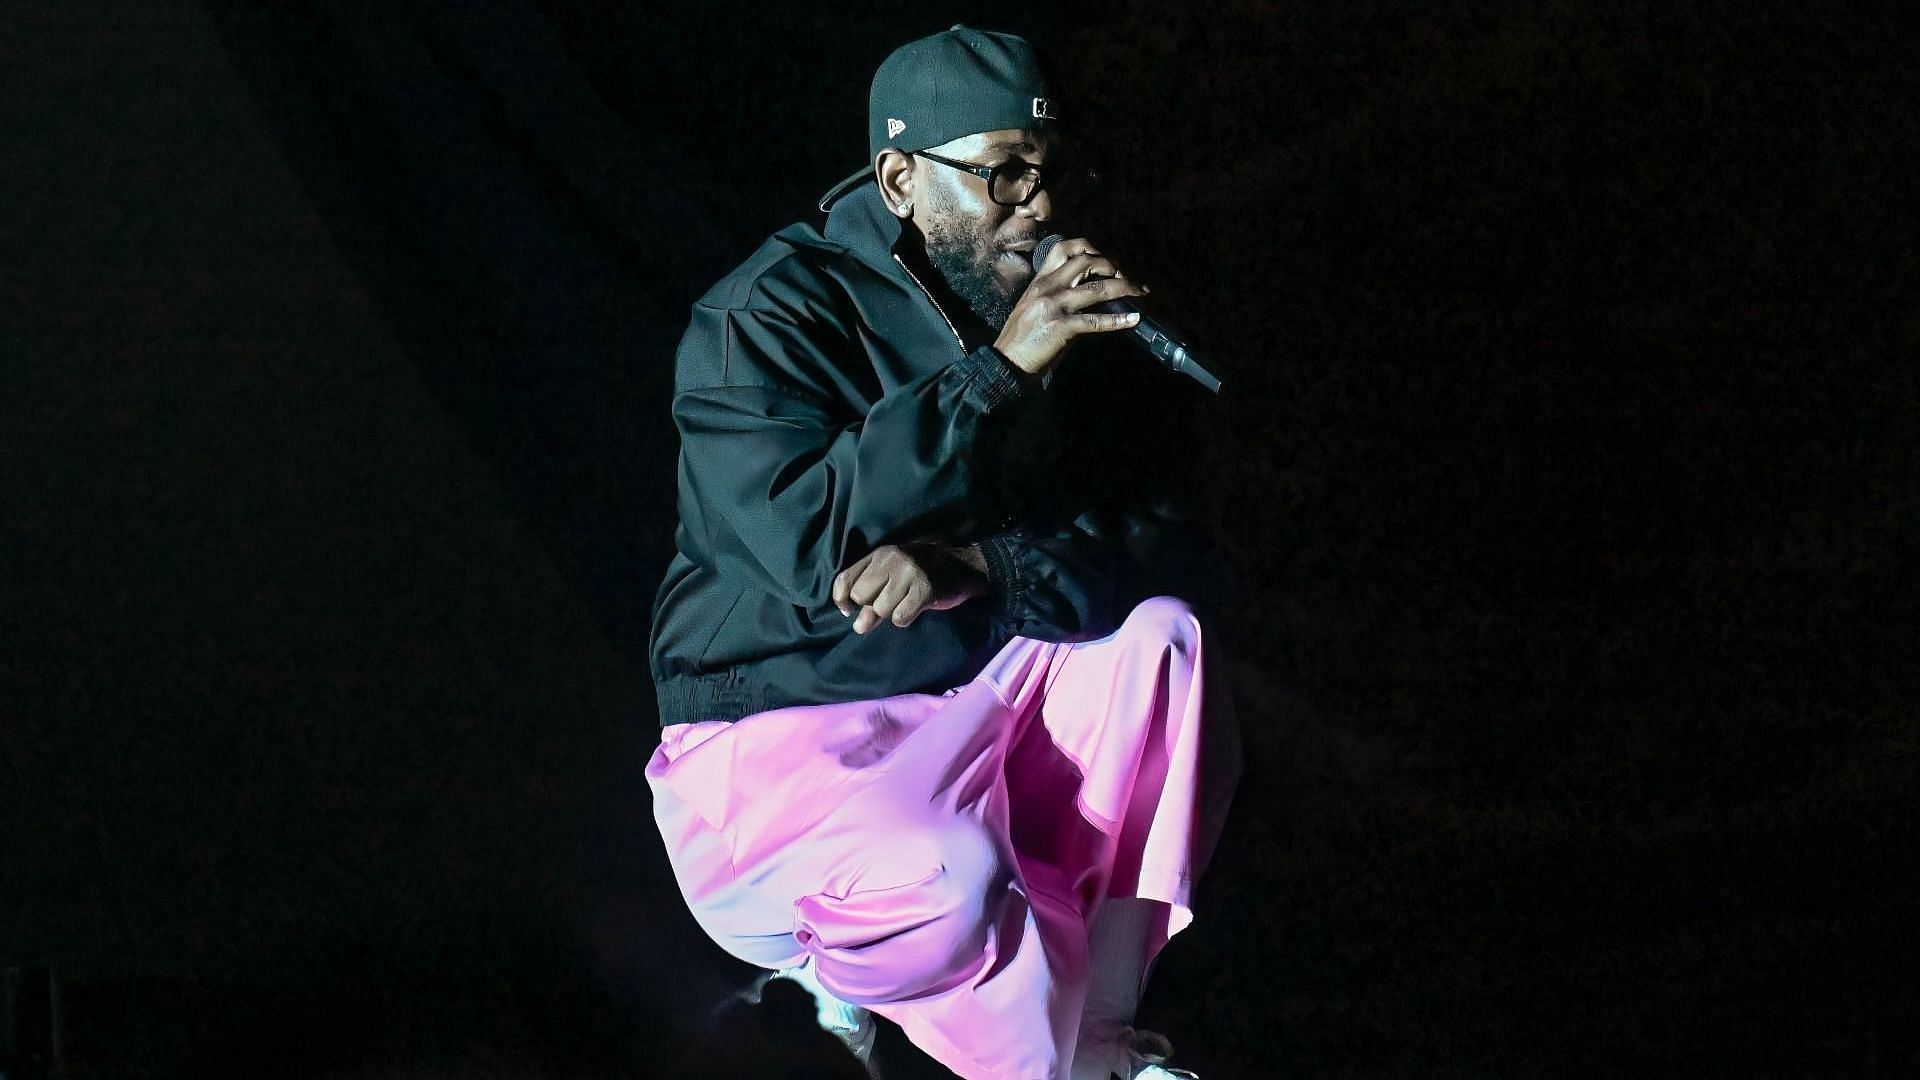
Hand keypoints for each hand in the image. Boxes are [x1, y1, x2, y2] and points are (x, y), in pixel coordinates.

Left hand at [832, 542, 988, 633]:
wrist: (965, 566)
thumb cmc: (924, 573)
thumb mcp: (894, 577)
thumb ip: (873, 597)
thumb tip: (858, 625)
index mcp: (880, 554)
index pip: (845, 578)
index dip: (841, 599)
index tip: (849, 610)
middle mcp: (892, 560)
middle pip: (861, 597)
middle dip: (871, 607)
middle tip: (889, 604)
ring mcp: (909, 573)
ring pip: (881, 609)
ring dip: (891, 613)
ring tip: (906, 603)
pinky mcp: (925, 590)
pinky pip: (900, 617)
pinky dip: (905, 619)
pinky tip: (916, 609)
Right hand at [993, 237, 1148, 377]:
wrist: (1005, 363)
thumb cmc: (1021, 339)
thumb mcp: (1036, 307)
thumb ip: (1060, 295)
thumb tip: (1093, 293)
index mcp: (1040, 280)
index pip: (1065, 248)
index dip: (1091, 248)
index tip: (1106, 259)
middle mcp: (1047, 287)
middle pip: (1088, 262)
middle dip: (1114, 266)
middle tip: (1128, 278)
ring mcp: (1054, 306)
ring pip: (1098, 288)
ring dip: (1125, 287)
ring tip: (1141, 293)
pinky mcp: (1061, 327)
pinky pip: (1095, 321)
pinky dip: (1118, 321)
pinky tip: (1134, 320)